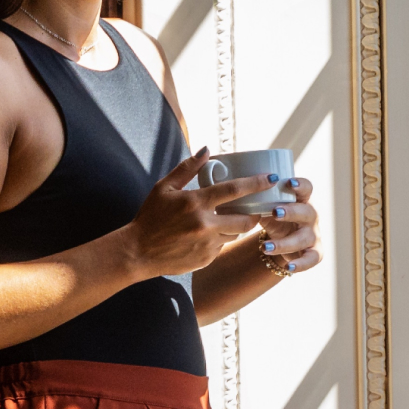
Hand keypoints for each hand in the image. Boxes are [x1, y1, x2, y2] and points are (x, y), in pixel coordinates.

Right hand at [124, 150, 272, 279]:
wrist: (137, 253)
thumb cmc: (150, 217)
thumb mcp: (163, 188)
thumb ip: (187, 168)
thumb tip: (206, 150)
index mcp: (196, 203)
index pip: (235, 189)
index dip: (257, 183)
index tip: (271, 179)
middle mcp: (205, 224)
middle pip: (246, 220)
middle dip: (254, 214)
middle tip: (254, 209)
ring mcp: (207, 245)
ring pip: (235, 235)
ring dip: (236, 228)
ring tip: (227, 221)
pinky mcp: (206, 259)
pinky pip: (221, 247)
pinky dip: (219, 241)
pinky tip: (205, 238)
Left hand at [251, 175, 321, 275]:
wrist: (282, 239)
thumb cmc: (274, 217)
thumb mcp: (266, 207)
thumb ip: (257, 200)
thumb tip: (232, 191)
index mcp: (301, 200)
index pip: (307, 188)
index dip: (301, 185)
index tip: (288, 182)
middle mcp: (311, 216)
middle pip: (307, 212)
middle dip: (291, 212)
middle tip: (274, 212)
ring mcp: (313, 235)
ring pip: (304, 238)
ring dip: (285, 243)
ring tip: (265, 247)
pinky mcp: (314, 252)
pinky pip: (311, 259)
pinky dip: (301, 264)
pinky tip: (289, 267)